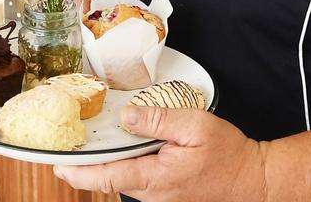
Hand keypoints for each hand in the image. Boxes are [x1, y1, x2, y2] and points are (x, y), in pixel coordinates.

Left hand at [54, 106, 265, 201]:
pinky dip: (124, 163)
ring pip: (122, 178)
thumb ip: (158, 120)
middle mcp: (152, 194)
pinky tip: (124, 146)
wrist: (253, 180)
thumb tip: (127, 116)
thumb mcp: (195, 126)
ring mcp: (158, 197)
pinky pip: (136, 178)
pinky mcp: (164, 194)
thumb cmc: (228, 155)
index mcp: (155, 177)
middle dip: (87, 163)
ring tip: (93, 140)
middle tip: (69, 142)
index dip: (77, 172)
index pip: (106, 177)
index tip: (57, 164)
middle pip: (108, 178)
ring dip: (106, 162)